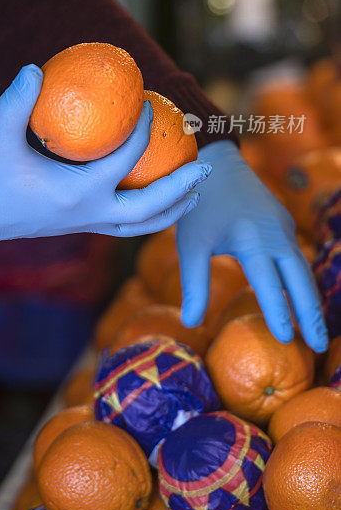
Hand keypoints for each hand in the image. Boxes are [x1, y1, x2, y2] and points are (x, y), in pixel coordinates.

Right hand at [0, 64, 210, 245]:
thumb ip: (15, 101)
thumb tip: (37, 67)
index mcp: (76, 193)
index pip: (125, 161)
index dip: (143, 131)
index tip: (152, 104)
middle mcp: (88, 214)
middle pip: (149, 209)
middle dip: (181, 189)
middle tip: (207, 167)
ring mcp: (85, 224)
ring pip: (140, 226)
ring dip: (170, 211)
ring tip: (194, 194)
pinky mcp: (79, 226)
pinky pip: (124, 224)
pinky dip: (146, 215)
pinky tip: (154, 196)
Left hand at [176, 140, 327, 352]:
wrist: (215, 162)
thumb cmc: (198, 206)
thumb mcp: (191, 243)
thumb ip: (193, 283)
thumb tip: (191, 323)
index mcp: (250, 237)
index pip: (268, 281)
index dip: (278, 311)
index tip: (286, 339)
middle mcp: (274, 232)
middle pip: (298, 278)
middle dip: (310, 313)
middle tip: (319, 347)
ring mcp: (283, 226)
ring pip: (302, 269)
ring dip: (309, 299)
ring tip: (316, 332)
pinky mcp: (283, 223)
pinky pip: (295, 256)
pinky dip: (301, 281)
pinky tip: (302, 302)